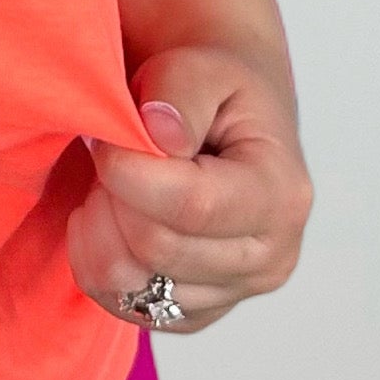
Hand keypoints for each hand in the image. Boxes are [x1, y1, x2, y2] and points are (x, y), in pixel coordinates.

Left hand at [68, 44, 312, 333]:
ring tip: (112, 185)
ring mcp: (233, 293)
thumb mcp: (201, 65)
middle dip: (112, 195)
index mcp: (281, 194)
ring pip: (132, 286)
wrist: (223, 120)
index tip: (104, 134)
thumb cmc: (214, 92)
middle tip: (110, 153)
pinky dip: (97, 260)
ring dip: (100, 228)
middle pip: (156, 249)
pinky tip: (112, 216)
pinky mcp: (193, 314)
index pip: (192, 205)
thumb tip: (162, 137)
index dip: (127, 172)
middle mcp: (270, 257)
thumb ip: (179, 92)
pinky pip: (122, 306)